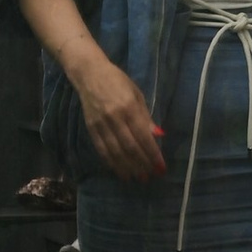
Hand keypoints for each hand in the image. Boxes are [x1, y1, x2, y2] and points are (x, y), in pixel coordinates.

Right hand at [70, 54, 164, 181]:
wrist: (89, 74)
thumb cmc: (118, 81)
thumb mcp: (137, 94)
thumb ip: (146, 117)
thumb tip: (158, 136)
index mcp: (129, 107)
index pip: (143, 137)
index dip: (153, 154)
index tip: (161, 167)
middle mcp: (114, 118)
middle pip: (130, 147)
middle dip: (142, 164)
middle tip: (150, 176)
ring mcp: (101, 124)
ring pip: (116, 152)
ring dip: (128, 167)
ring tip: (137, 178)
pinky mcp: (91, 129)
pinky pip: (102, 150)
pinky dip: (111, 162)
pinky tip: (119, 170)